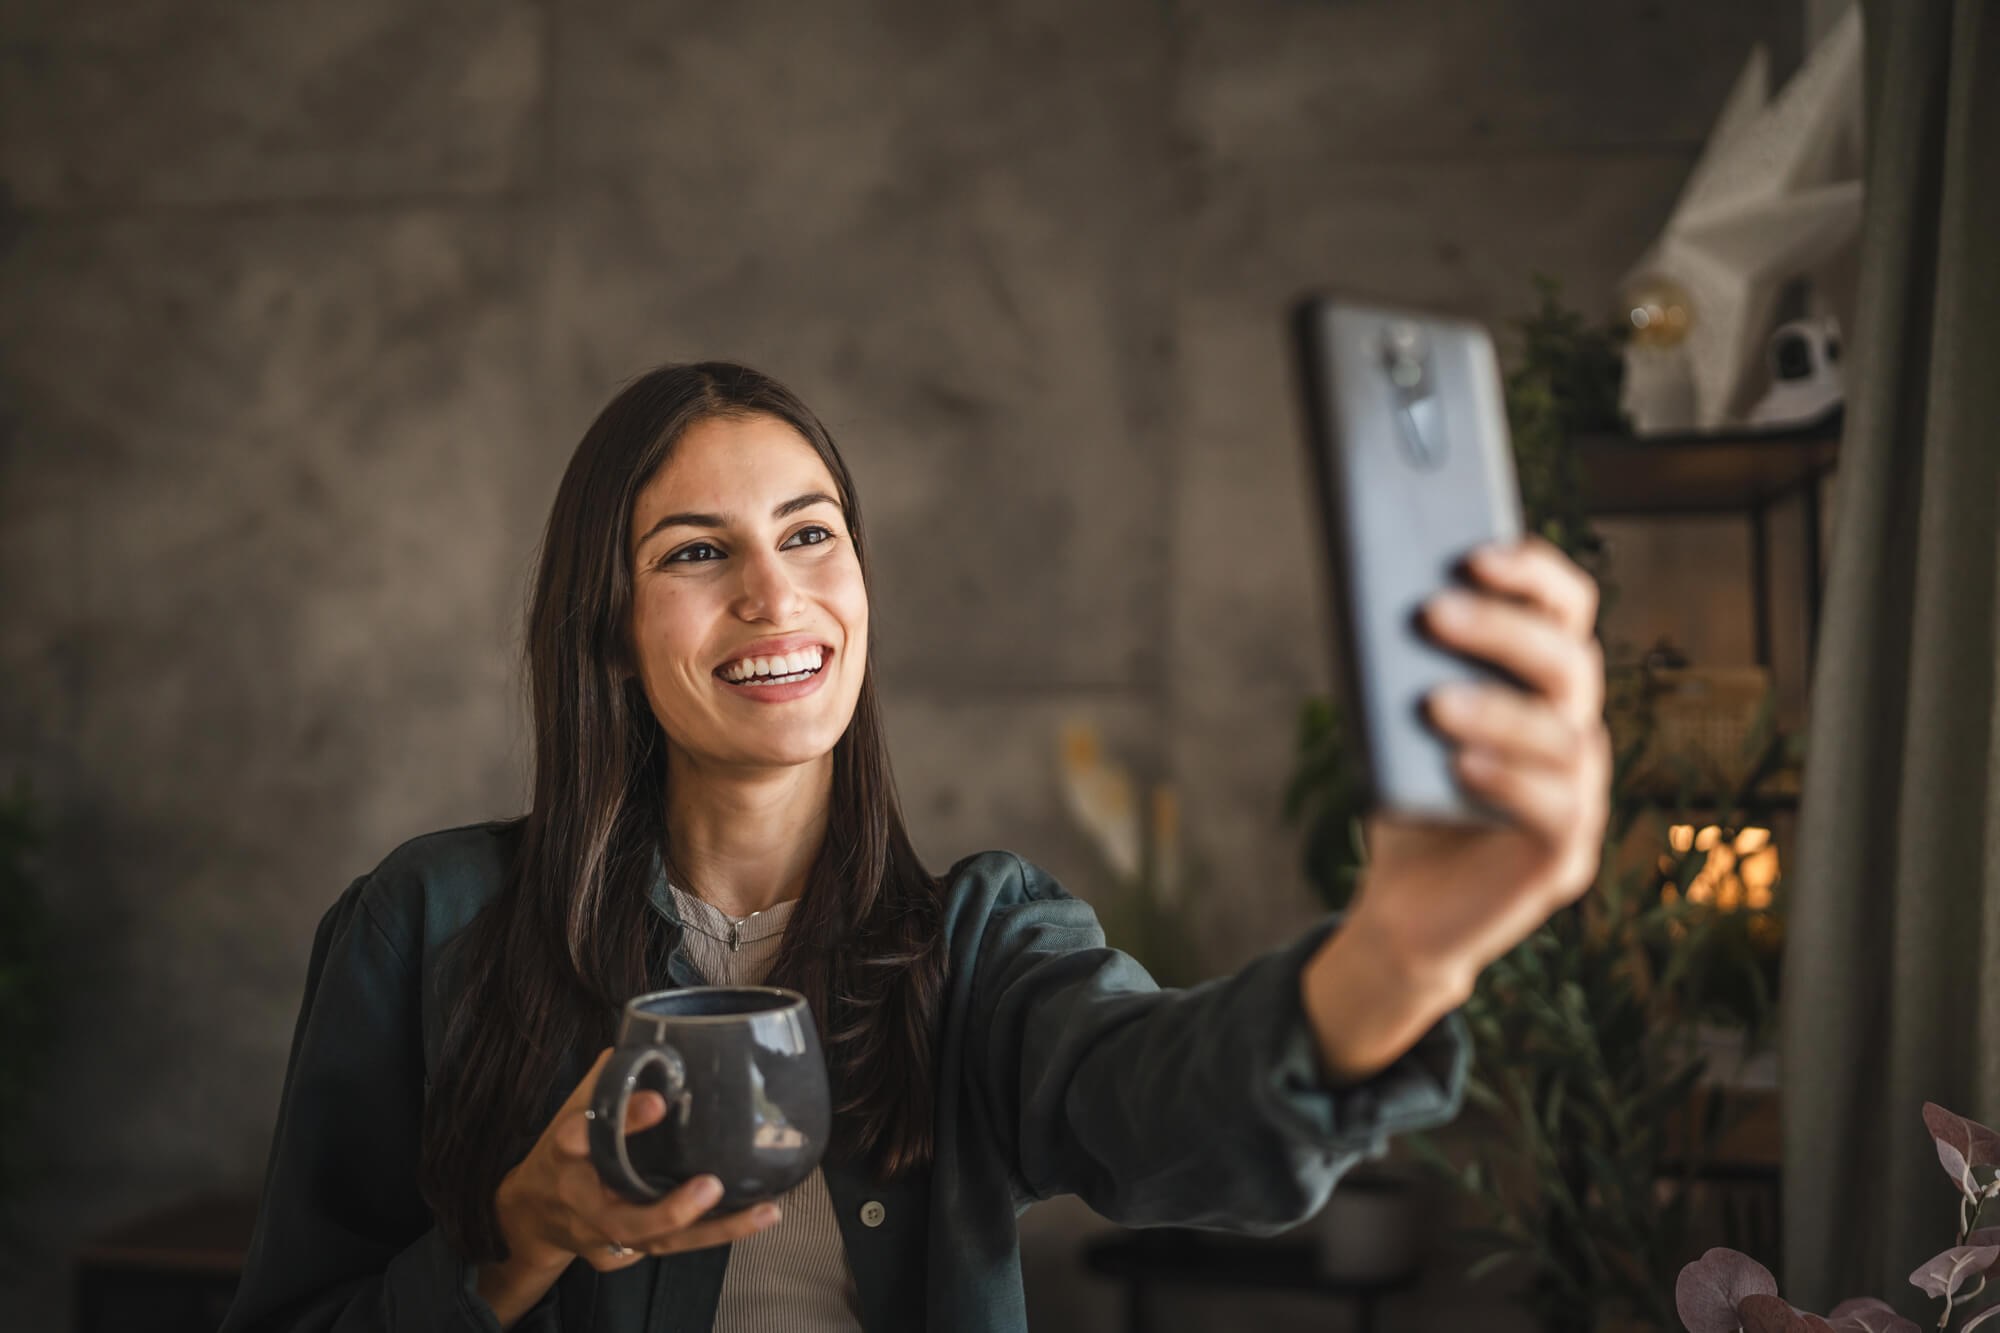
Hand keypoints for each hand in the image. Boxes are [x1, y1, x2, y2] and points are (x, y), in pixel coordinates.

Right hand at [477, 1048, 781, 1323]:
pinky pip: (670, 1247)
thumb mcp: (575, 1108)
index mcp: (566, 1153)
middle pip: (623, 1219)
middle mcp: (584, 1201)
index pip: (581, 1136)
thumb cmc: (565, 1150)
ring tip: (763, 1212)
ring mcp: (602, 1235)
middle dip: (669, 1210)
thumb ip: (611, 1079)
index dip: (620, 1122)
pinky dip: (712, 1235)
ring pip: (658, 1242)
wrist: (532, 1213)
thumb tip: (655, 1042)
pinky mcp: (623, 1254)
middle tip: (711, 1187)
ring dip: (714, 1232)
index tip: (657, 1102)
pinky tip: (751, 1217)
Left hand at [1302, 535, 1611, 1079]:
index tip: (1473, 551)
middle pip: (1569, 661)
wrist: (1401, 906)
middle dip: (1502, 630)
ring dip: (1498, 709)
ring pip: (1565, 736)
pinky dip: (1509, 781)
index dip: (1532, 573)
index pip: (1565, 608)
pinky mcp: (1564, 857)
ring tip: (1431, 702)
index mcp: (1542, 684)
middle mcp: (1574, 730)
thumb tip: (1377, 585)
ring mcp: (1579, 794)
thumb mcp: (1390, 716)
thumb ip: (1399, 660)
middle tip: (1432, 612)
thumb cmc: (1404, 792)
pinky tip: (1460, 765)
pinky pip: (1558, 810)